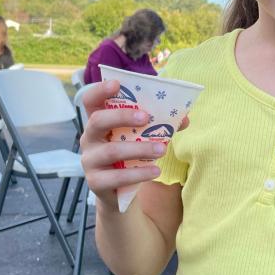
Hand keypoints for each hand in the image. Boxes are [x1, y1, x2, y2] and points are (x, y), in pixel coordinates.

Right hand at [80, 80, 168, 206]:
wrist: (120, 191)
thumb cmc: (131, 155)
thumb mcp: (141, 137)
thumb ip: (160, 125)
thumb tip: (184, 118)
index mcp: (98, 121)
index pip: (90, 100)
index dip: (100, 90)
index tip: (116, 83)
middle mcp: (89, 138)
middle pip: (97, 121)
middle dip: (122, 116)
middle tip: (146, 117)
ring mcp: (89, 161)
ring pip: (111, 151)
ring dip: (140, 149)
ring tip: (163, 150)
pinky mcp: (96, 182)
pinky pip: (116, 177)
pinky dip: (138, 174)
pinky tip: (155, 171)